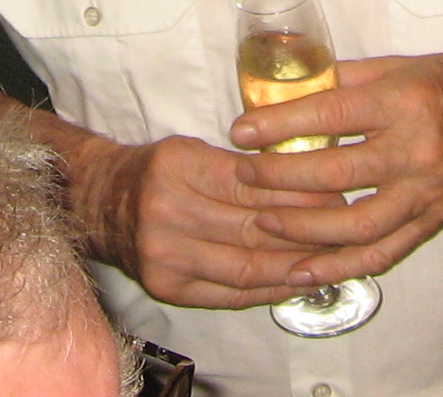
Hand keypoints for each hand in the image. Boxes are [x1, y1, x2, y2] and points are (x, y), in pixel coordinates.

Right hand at [65, 134, 356, 309]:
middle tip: (344, 225)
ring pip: (247, 265)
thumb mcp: (192, 149)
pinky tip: (296, 280)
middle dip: (306, 229)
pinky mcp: (167, 286)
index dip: (298, 191)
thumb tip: (307, 178)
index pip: (251, 183)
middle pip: (253, 226)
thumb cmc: (153, 171)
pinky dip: (268, 288)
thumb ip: (241, 164)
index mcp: (177, 166)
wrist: (98, 203)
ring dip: (295, 264)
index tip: (335, 190)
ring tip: (331, 257)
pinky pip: (230, 292)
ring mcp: (165, 255)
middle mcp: (167, 211)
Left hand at [222, 50, 442, 287]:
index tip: (242, 130)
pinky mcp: (431, 221)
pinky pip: (381, 253)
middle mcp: (415, 151)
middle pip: (335, 173)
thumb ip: (347, 80)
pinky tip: (304, 268)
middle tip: (245, 173)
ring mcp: (425, 193)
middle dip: (280, 176)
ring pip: (355, 225)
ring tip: (264, 220)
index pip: (330, 114)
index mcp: (404, 101)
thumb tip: (291, 88)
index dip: (280, 124)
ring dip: (302, 228)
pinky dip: (339, 265)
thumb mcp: (402, 65)